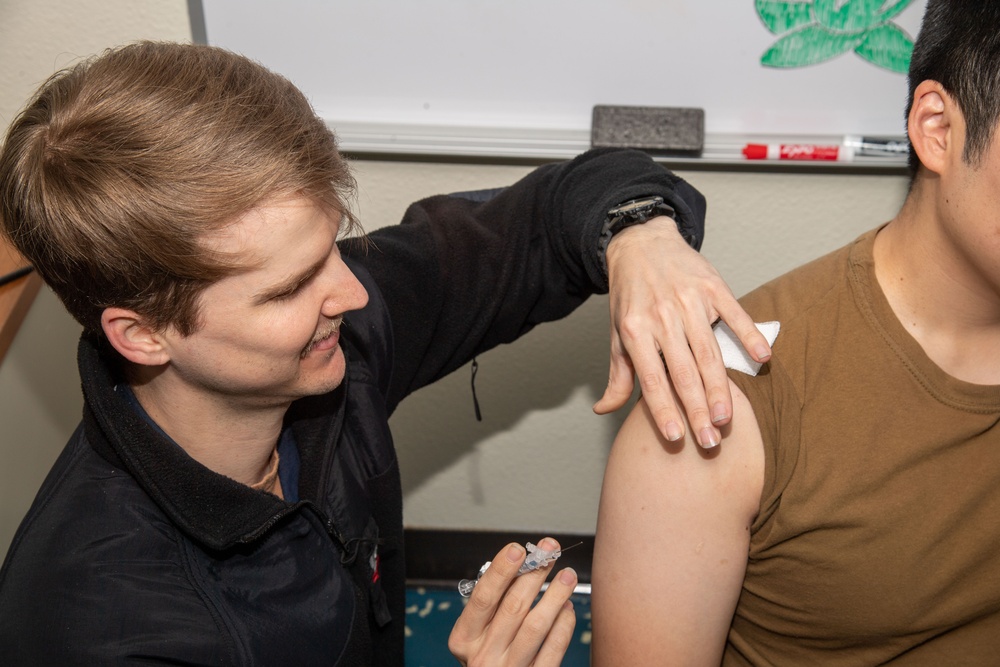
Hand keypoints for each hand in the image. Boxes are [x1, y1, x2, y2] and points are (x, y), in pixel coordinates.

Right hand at [448, 538, 577, 665]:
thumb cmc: (489, 655)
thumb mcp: (478, 633)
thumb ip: (494, 604)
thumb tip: (522, 566)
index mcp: (464, 638)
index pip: (483, 597)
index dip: (501, 571)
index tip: (518, 549)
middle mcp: (483, 656)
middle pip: (512, 607)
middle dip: (534, 574)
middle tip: (550, 552)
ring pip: (535, 626)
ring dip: (554, 595)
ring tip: (567, 575)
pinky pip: (553, 648)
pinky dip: (563, 624)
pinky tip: (567, 608)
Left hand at [594, 217, 770, 447]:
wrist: (641, 244)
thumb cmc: (630, 296)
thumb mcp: (617, 333)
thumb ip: (618, 374)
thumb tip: (604, 410)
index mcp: (635, 330)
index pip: (652, 379)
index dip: (664, 410)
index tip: (676, 438)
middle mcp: (662, 317)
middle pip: (684, 372)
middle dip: (696, 409)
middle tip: (709, 441)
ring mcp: (689, 301)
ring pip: (708, 352)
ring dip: (719, 387)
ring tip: (726, 417)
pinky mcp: (712, 286)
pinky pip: (734, 314)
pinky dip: (749, 335)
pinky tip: (762, 358)